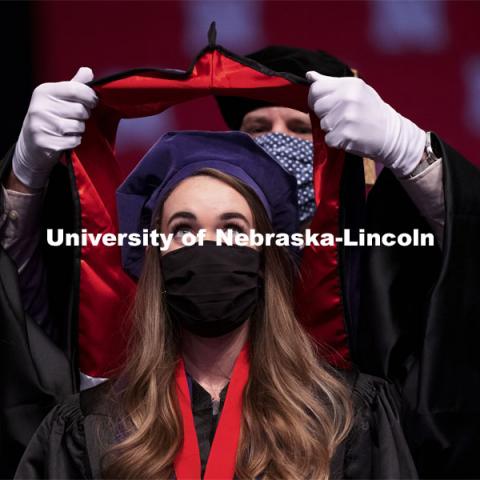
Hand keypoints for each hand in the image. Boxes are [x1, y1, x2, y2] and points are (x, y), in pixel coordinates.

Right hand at [12, 67, 97, 189]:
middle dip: (85, 115)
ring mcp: (41, 125)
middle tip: (77, 117)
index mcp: (44, 91)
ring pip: (78, 126)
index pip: (77, 89)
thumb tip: (88, 72)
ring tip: (70, 128)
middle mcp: (40, 106)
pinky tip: (66, 138)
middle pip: (81, 110)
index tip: (93, 101)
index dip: (91, 96)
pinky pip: (74, 141)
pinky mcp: (45, 142)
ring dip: (80, 129)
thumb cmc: (50, 117)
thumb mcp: (58, 98)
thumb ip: (74, 85)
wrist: (32, 142)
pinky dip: (75, 140)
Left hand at [306, 71, 425, 176]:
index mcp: (349, 84)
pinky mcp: (347, 134)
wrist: (390, 133)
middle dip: (325, 115)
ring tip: (348, 126)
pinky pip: (329, 139)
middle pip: (317, 107)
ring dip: (332, 129)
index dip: (316, 99)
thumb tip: (309, 75)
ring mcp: (348, 116)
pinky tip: (349, 137)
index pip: (316, 89)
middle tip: (342, 117)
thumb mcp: (355, 91)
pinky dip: (336, 141)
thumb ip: (331, 83)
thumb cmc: (370, 111)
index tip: (325, 106)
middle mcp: (348, 98)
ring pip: (323, 124)